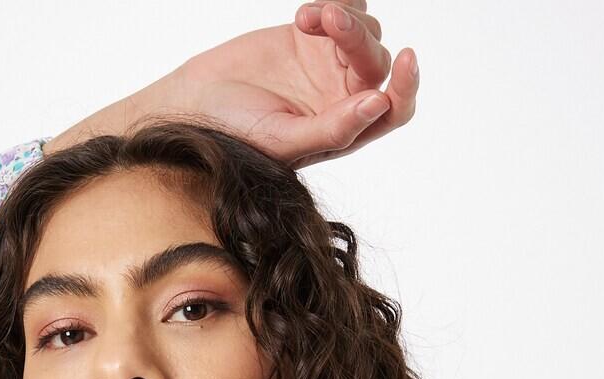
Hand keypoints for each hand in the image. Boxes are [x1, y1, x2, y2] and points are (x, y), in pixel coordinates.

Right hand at [154, 2, 417, 169]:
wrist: (196, 101)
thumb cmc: (236, 133)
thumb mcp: (286, 140)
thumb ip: (334, 128)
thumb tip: (379, 103)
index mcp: (345, 130)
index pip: (394, 108)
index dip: (407, 86)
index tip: (407, 58)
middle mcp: (344, 97)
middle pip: (377, 61)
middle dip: (356, 37)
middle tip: (323, 20)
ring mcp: (330, 64)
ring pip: (365, 29)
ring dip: (341, 16)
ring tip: (304, 18)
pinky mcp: (313, 34)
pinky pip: (347, 7)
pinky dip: (336, 1)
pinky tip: (305, 15)